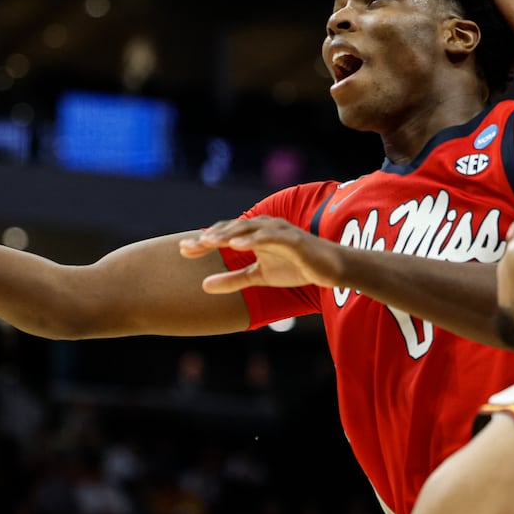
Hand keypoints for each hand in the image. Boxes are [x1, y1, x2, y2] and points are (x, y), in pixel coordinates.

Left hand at [179, 216, 345, 293]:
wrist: (330, 269)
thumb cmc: (295, 268)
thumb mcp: (259, 277)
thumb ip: (233, 280)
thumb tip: (204, 286)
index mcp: (254, 234)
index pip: (224, 235)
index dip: (204, 242)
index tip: (183, 251)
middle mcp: (263, 228)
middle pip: (231, 229)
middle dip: (209, 237)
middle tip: (189, 247)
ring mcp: (278, 231)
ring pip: (248, 229)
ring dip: (227, 234)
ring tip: (208, 242)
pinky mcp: (292, 239)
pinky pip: (270, 237)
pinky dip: (253, 239)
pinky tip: (237, 244)